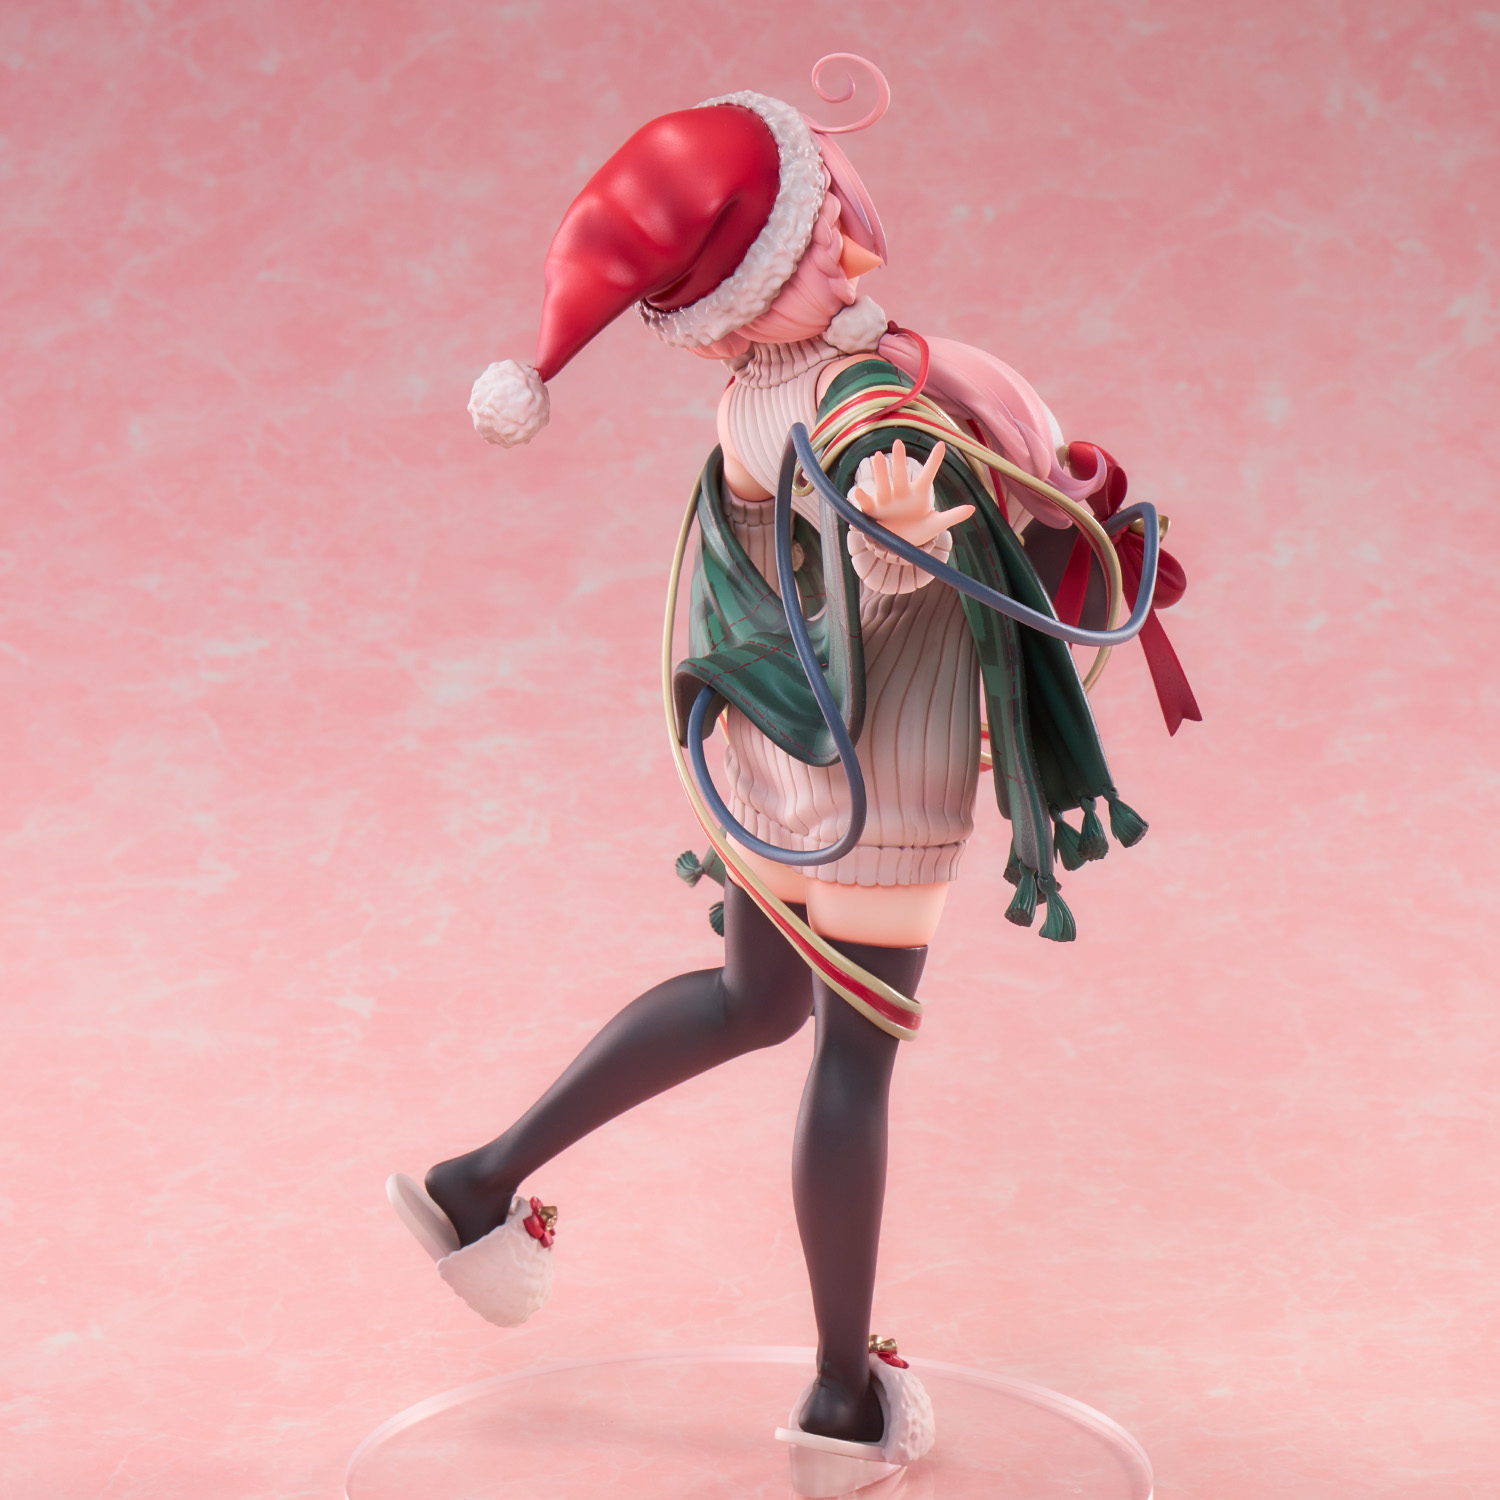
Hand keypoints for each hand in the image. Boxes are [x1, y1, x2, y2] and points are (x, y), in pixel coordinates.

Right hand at [850, 439, 973, 547]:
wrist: (899, 545)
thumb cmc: (918, 531)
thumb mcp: (935, 524)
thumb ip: (952, 516)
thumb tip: (972, 509)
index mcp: (918, 493)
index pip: (927, 474)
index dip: (934, 461)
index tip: (942, 445)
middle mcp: (901, 493)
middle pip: (901, 475)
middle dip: (900, 461)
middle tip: (898, 443)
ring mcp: (886, 501)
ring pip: (883, 484)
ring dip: (881, 472)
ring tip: (879, 456)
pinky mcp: (874, 511)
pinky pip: (867, 503)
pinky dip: (861, 498)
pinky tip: (858, 490)